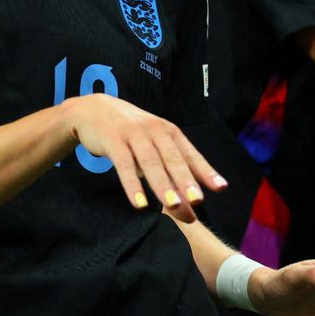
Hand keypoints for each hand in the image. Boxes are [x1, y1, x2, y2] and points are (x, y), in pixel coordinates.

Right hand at [61, 93, 224, 222]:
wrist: (93, 110)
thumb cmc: (129, 132)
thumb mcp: (152, 144)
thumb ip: (168, 170)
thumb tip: (189, 204)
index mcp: (168, 131)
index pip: (190, 154)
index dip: (205, 170)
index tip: (221, 188)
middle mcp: (154, 130)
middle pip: (173, 159)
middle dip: (186, 180)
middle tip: (198, 201)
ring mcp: (133, 134)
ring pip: (151, 162)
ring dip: (162, 185)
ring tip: (174, 205)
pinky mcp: (113, 140)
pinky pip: (124, 165)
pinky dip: (132, 185)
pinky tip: (139, 203)